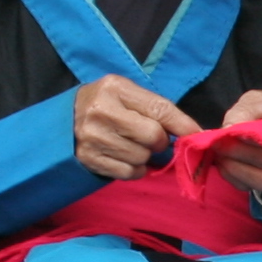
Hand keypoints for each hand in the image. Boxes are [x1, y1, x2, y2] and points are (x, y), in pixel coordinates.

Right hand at [74, 74, 201, 179]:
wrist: (65, 121)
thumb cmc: (106, 105)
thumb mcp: (128, 95)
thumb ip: (158, 109)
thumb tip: (192, 133)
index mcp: (115, 88)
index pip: (159, 108)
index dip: (182, 124)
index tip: (197, 134)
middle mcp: (101, 111)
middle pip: (153, 137)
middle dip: (158, 141)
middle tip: (149, 137)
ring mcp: (92, 137)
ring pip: (142, 158)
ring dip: (145, 156)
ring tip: (131, 144)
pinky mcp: (89, 159)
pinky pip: (129, 173)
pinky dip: (134, 169)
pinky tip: (124, 157)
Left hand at [210, 88, 261, 196]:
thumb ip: (246, 110)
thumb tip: (229, 128)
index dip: (251, 139)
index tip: (227, 132)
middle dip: (236, 153)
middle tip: (215, 143)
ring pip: (260, 180)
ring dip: (234, 168)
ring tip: (219, 155)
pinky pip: (252, 187)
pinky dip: (234, 177)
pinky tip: (224, 164)